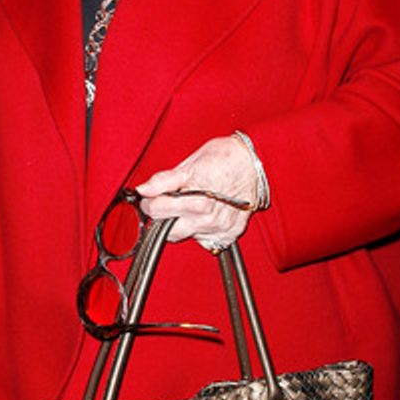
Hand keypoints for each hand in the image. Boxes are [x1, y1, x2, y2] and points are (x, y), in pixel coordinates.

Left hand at [137, 137, 258, 250]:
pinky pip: (207, 240)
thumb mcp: (190, 164)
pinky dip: (202, 229)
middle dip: (164, 218)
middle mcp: (207, 218)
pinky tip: (206, 214)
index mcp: (195, 200)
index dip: (149, 203)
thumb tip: (144, 189)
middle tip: (168, 204)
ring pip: (187, 236)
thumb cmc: (225, 158)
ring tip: (190, 206)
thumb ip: (164, 180)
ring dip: (183, 224)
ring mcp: (218, 229)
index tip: (150, 198)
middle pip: (168, 231)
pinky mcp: (229, 234)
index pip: (157, 211)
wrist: (256, 162)